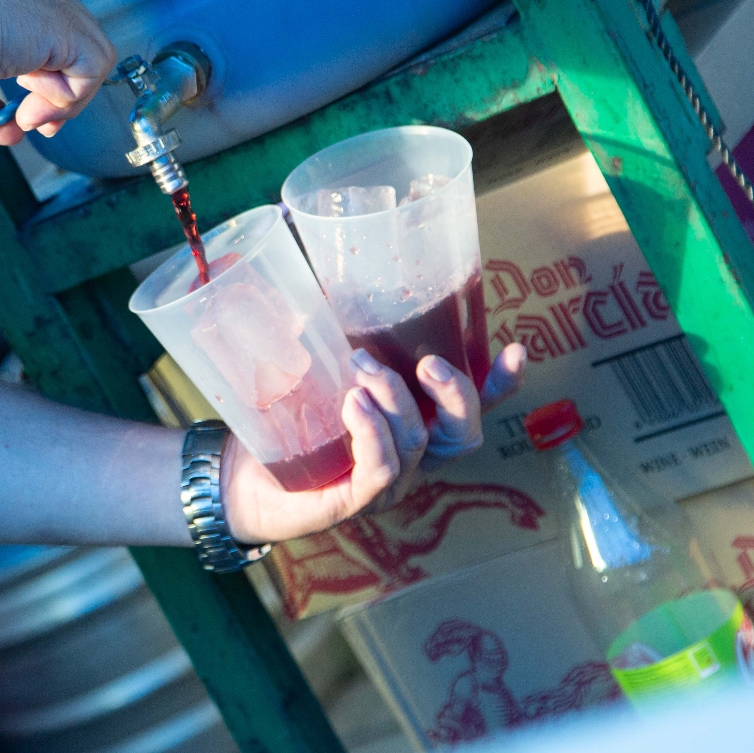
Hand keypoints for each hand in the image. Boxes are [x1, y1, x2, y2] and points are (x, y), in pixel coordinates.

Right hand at [0, 0, 114, 144]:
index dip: (44, 80)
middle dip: (61, 94)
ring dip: (64, 99)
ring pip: (89, 57)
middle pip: (73, 46)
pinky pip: (93, 66)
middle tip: (32, 122)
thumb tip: (13, 133)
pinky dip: (69, 95)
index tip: (23, 113)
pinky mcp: (63, 25)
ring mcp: (50, 3)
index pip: (46, 35)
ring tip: (27, 114)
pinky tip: (31, 97)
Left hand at [220, 344, 527, 544]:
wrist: (237, 478)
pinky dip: (375, 434)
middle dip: (455, 393)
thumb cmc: (280, 420)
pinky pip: (382, 470)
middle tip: (427, 363)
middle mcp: (409, 457)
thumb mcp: (311, 365)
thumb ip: (325, 322)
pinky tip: (356, 407)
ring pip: (417, 443)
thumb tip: (309, 249)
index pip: (472, 408)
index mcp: (414, 424)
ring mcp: (386, 483)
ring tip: (361, 367)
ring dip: (396, 399)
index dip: (501, 385)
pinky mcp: (353, 503)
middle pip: (461, 433)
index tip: (515, 349)